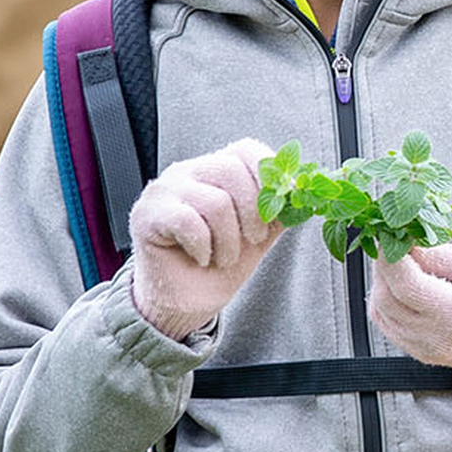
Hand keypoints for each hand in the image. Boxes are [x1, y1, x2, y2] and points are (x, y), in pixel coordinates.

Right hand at [129, 138, 281, 339]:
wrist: (186, 302)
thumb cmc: (219, 264)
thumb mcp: (261, 234)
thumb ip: (280, 209)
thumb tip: (304, 193)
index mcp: (216, 169)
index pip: (247, 149)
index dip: (269, 175)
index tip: (278, 207)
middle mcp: (188, 171)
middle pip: (232, 171)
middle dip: (253, 213)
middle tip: (253, 240)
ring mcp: (164, 190)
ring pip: (215, 201)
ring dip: (229, 240)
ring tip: (224, 257)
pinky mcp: (147, 213)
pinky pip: (188, 221)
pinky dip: (203, 247)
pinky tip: (201, 258)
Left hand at [369, 243, 451, 397]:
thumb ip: (445, 254)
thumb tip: (409, 242)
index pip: (407, 285)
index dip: (390, 256)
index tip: (388, 233)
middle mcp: (437, 338)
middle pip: (387, 298)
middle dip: (383, 265)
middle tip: (392, 240)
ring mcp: (426, 350)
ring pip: (381, 312)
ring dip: (381, 281)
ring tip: (398, 259)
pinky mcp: (420, 353)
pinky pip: (388, 325)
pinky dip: (386, 299)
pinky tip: (400, 282)